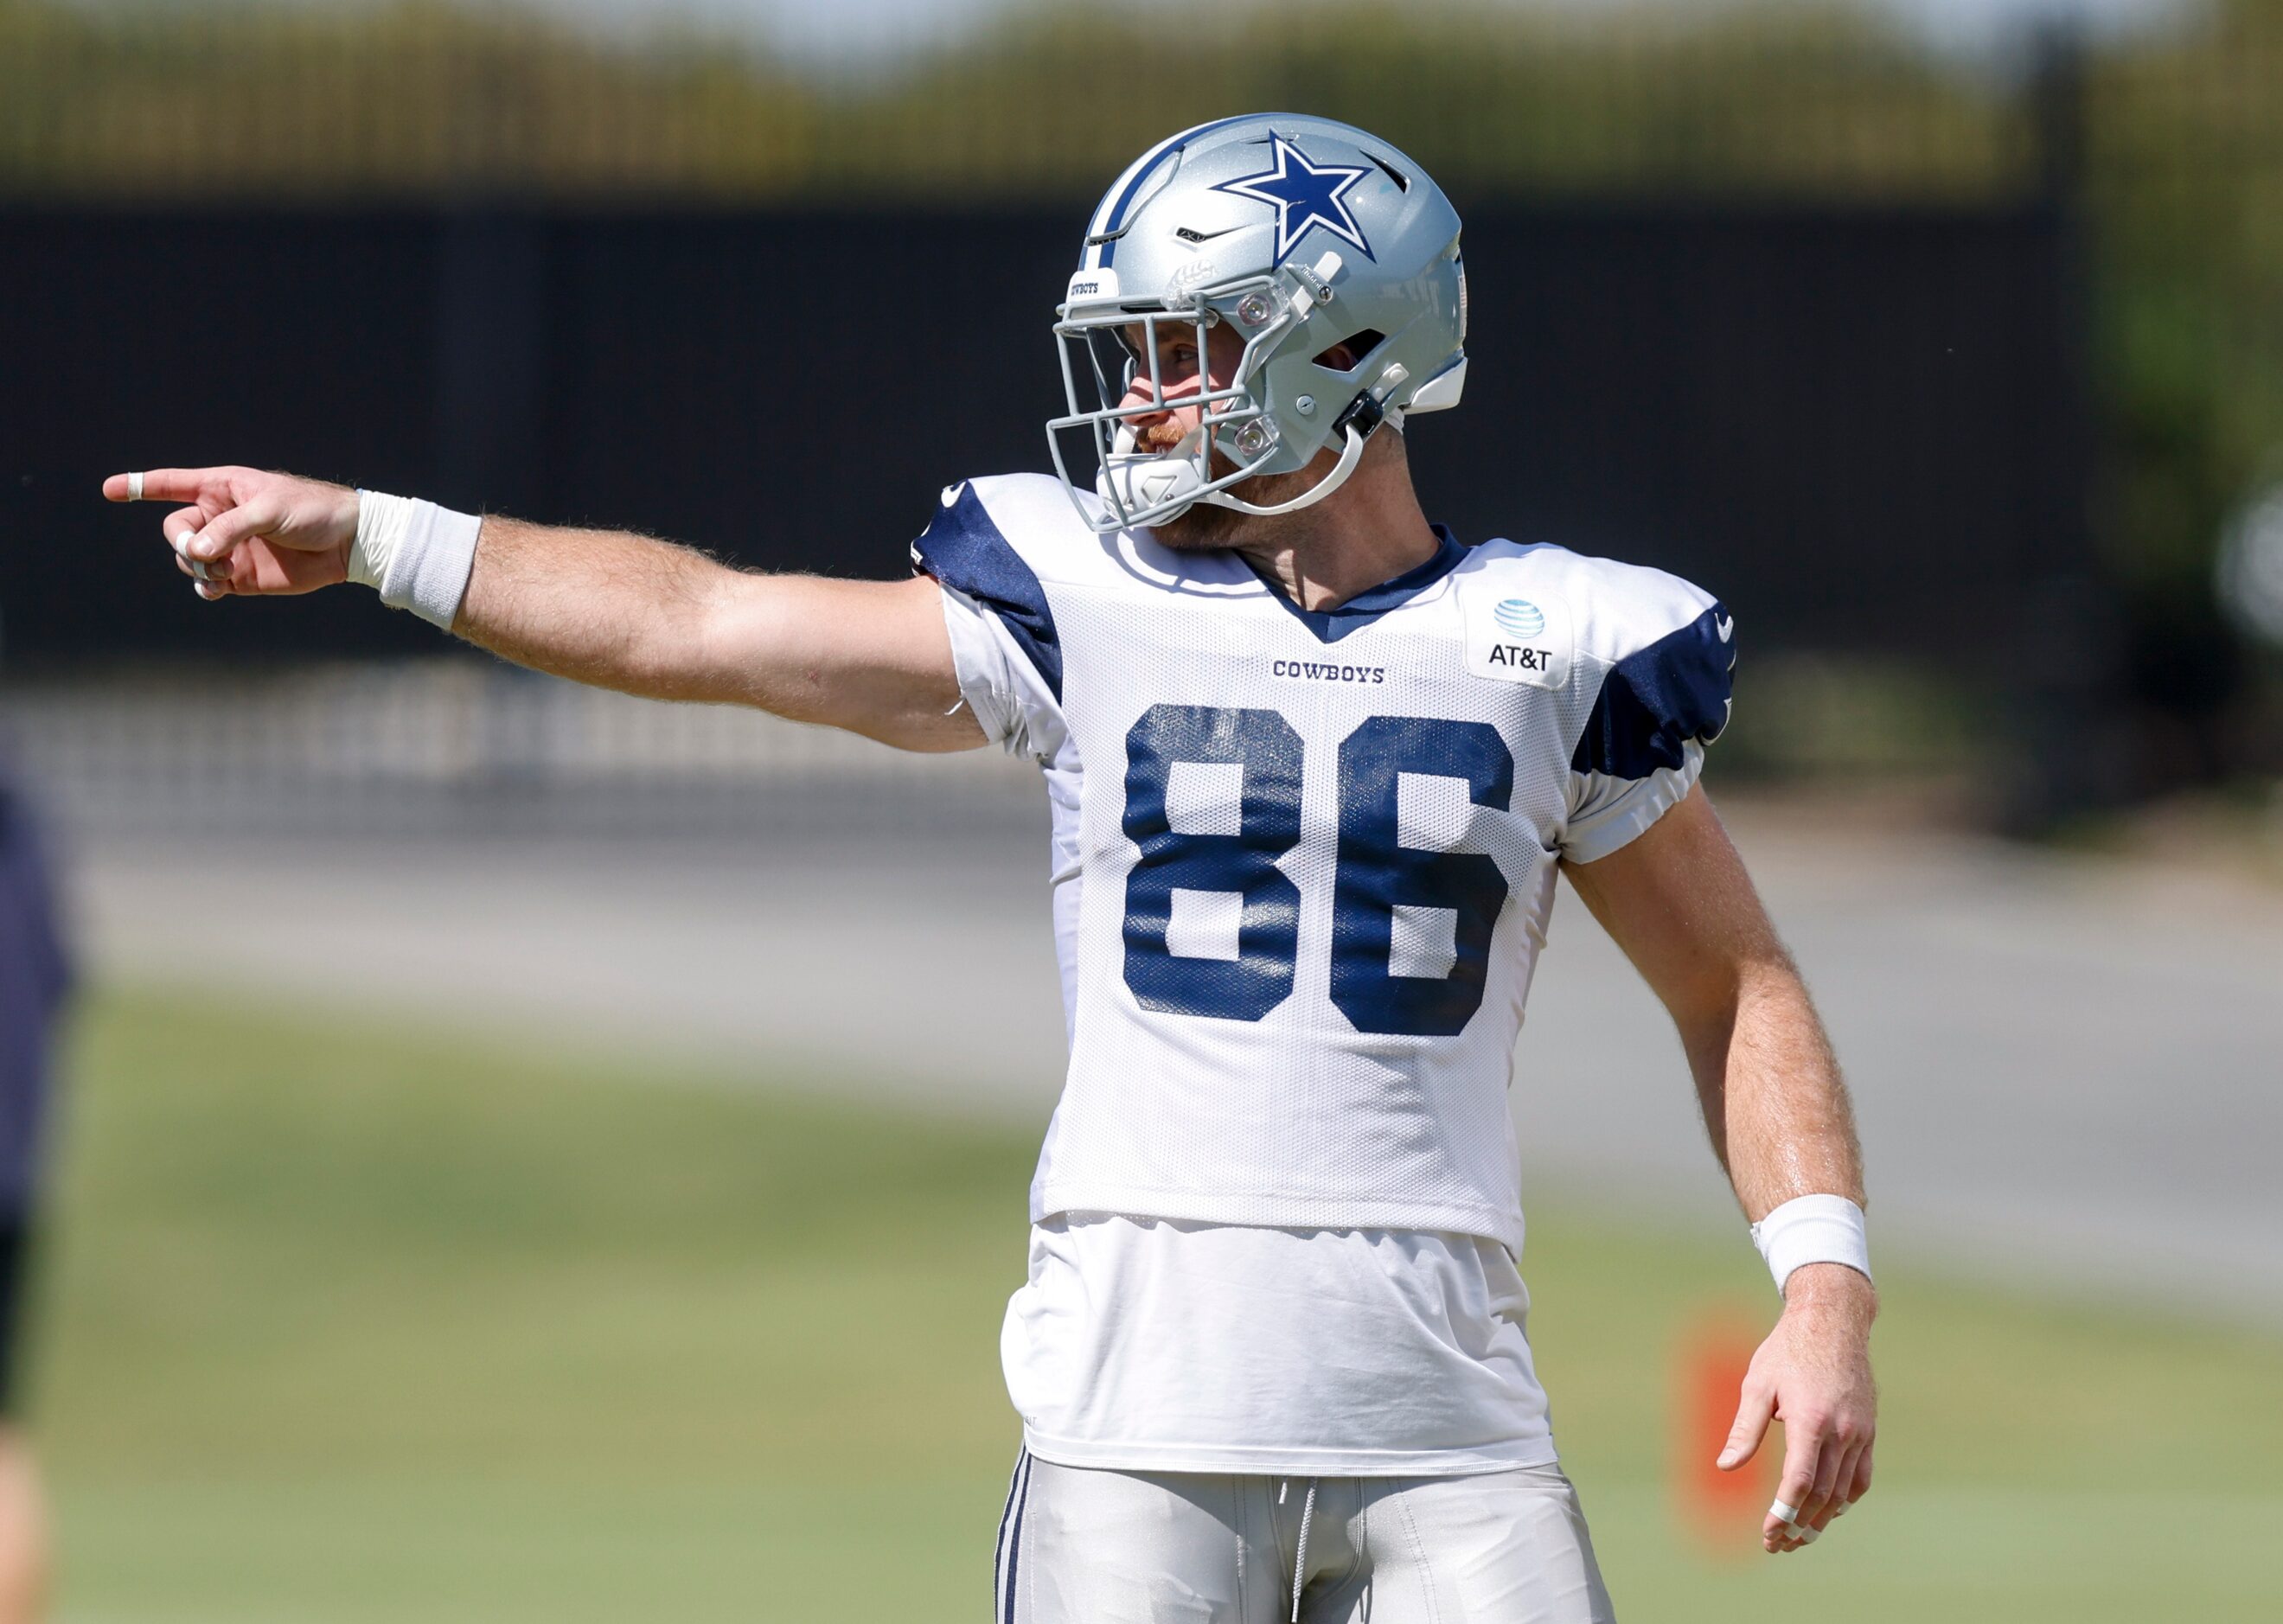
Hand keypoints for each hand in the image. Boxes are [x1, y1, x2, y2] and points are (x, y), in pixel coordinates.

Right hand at [103, 466, 358, 600]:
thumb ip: (231, 528)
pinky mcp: (241, 575)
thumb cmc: (311, 512)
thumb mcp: (270, 510)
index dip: (140, 485)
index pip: (172, 484)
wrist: (345, 543)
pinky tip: (217, 587)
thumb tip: (195, 552)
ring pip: (188, 560)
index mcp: (223, 488)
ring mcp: (228, 548)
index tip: (109, 489)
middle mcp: (220, 517)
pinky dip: (205, 587)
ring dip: (198, 567)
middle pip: (175, 530)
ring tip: (225, 570)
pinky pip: (207, 584)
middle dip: (181, 543)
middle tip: (201, 553)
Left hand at [1717, 1262, 1876, 1553]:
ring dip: (1822, 1520)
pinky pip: (1861, 1476)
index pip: (1800, 1481)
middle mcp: (1841, 1431)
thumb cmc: (1787, 1350)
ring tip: (1801, 1538)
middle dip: (1800, 1525)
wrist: (1833, 1322)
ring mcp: (1860, 1432)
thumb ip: (1745, 1429)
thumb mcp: (1757, 1383)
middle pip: (1823, 1495)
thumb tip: (1724, 1467)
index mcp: (1810, 1419)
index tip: (1769, 1534)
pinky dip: (1846, 1498)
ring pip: (1844, 1491)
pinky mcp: (1869, 1430)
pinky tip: (1830, 1510)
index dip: (1784, 1513)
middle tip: (1778, 1545)